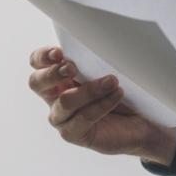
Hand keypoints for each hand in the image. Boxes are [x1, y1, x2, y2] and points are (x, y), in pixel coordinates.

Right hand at [26, 45, 175, 163]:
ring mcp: (61, 117)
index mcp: (57, 75)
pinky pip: (83, 119)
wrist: (140, 119)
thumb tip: (97, 42)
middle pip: (36, 82)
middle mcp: (53, 96)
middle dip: (52, 73)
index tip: (59, 52)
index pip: (37, 62)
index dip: (43, 56)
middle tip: (72, 68)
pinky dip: (101, 105)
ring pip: (64, 101)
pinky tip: (117, 95)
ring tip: (112, 81)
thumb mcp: (105, 69)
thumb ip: (93, 59)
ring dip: (89, 90)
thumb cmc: (120, 89)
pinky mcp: (73, 134)